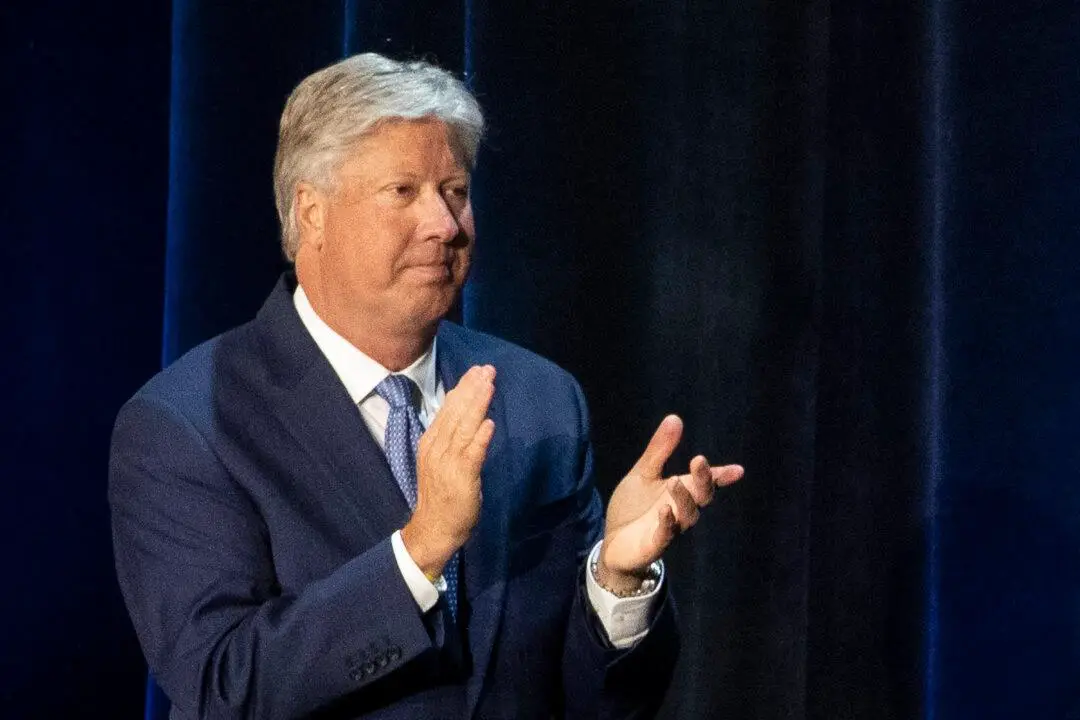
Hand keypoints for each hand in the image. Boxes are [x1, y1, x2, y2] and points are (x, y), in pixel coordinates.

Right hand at [401, 365, 495, 577]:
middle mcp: (437, 448)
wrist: (433, 529)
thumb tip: (467, 414)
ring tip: (489, 385)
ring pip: (464, 428)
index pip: (448, 409)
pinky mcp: (461, 478)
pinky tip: (489, 424)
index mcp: (431, 442)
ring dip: (477, 405)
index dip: (462, 389)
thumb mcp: (442, 460)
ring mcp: (448, 462)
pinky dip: (480, 438)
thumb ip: (452, 437)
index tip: (476, 371)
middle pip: (456, 413)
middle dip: (472, 389)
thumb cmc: (442, 495)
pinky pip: (471, 455)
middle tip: (487, 369)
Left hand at [596, 415, 742, 594]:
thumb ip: (659, 450)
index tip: (738, 470)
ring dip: (683, 498)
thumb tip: (675, 418)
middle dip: (703, 480)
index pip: (705, 482)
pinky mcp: (655, 544)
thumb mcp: (643, 473)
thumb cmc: (633, 507)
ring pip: (687, 515)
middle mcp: (680, 509)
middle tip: (698, 461)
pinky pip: (666, 534)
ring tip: (674, 481)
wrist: (613, 542)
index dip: (721, 476)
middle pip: (701, 496)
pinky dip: (667, 523)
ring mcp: (670, 527)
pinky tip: (664, 510)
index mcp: (680, 490)